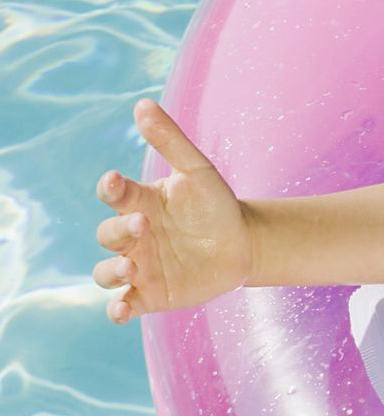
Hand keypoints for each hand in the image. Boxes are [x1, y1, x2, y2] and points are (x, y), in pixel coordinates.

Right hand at [91, 100, 253, 322]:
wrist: (245, 244)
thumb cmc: (216, 205)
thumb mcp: (199, 171)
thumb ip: (171, 141)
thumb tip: (142, 104)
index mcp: (139, 203)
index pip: (114, 195)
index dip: (110, 189)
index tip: (115, 181)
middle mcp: (132, 236)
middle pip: (108, 234)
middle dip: (120, 230)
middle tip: (144, 224)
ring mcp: (139, 267)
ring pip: (106, 273)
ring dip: (111, 272)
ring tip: (132, 268)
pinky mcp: (150, 295)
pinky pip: (123, 305)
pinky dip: (116, 309)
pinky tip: (122, 310)